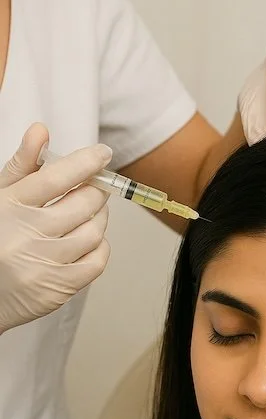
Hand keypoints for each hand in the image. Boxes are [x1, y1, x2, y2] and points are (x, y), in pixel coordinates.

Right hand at [0, 123, 111, 334]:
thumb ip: (22, 166)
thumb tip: (41, 130)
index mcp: (10, 206)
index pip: (56, 177)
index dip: (86, 162)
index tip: (102, 154)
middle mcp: (26, 234)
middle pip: (83, 203)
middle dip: (96, 191)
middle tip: (94, 189)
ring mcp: (43, 263)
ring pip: (94, 232)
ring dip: (99, 219)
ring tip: (89, 214)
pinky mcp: (57, 288)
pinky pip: (96, 261)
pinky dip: (99, 248)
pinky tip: (88, 241)